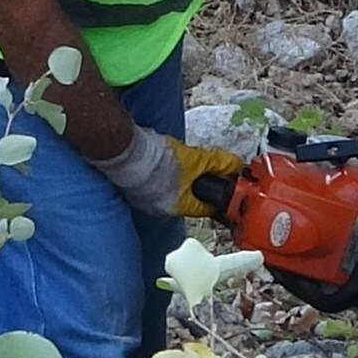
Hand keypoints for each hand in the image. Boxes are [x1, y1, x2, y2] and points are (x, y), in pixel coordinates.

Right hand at [89, 128, 241, 218]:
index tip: (226, 182)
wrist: (123, 149)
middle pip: (188, 198)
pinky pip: (154, 183)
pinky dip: (161, 173)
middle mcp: (161, 209)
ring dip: (179, 177)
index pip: (206, 207)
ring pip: (171, 190)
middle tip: (202, 166)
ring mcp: (145, 200)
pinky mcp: (134, 188)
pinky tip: (160, 159)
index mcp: (178, 207)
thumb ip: (217, 163)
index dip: (219, 193)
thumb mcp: (194, 158)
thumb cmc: (156, 158)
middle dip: (198, 183)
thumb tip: (235, 165)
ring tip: (178, 159)